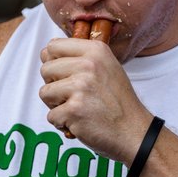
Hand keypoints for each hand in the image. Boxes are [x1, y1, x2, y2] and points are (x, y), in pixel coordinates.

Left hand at [38, 38, 150, 162]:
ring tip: (78, 108)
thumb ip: (82, 57)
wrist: (133, 130)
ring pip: (44, 92)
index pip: (53, 46)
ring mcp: (81, 87)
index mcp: (96, 51)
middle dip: (54, 85)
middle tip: (75, 95)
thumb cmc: (119, 101)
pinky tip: (80, 121)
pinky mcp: (74, 110)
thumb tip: (48, 50)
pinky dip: (62, 123)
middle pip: (45, 69)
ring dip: (56, 105)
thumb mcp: (108, 67)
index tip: (66, 74)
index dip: (54, 62)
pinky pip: (51, 115)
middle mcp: (88, 65)